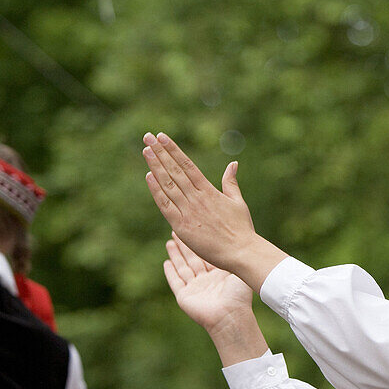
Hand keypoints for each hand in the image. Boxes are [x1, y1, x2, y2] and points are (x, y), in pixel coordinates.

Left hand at [143, 132, 286, 289]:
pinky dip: (156, 190)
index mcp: (210, 191)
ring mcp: (188, 211)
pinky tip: (149, 176)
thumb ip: (230, 182)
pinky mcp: (182, 226)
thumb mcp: (238, 202)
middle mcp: (197, 198)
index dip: (174, 150)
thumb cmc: (242, 229)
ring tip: (146, 151)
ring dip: (155, 166)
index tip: (162, 137)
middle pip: (175, 170)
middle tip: (148, 137)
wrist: (241, 251)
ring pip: (168, 184)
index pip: (188, 165)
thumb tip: (233, 163)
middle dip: (160, 153)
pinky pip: (166, 205)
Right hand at [164, 232, 270, 366]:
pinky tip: (166, 262)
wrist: (231, 315)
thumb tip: (236, 241)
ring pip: (182, 269)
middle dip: (184, 247)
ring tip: (169, 243)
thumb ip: (233, 258)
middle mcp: (207, 281)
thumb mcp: (238, 271)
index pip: (207, 256)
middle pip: (192, 260)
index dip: (199, 244)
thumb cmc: (239, 294)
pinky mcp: (185, 297)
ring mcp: (195, 289)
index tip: (194, 230)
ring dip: (176, 256)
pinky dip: (171, 273)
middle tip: (176, 231)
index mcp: (220, 275)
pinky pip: (175, 282)